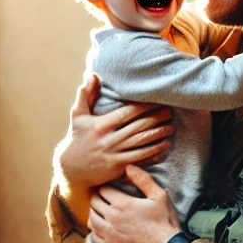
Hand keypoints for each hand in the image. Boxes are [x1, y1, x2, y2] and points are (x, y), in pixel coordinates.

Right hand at [55, 73, 173, 189]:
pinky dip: (154, 152)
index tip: (158, 101)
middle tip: (170, 112)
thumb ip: (85, 94)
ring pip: (142, 143)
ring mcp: (115, 154)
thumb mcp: (77, 115)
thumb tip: (92, 74)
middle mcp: (110, 139)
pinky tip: (164, 146)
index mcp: (102, 124)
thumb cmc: (77, 138)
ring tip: (171, 127)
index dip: (145, 106)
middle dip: (157, 118)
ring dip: (159, 135)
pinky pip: (141, 158)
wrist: (72, 168)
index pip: (128, 112)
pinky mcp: (119, 167)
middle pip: (139, 126)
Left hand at [87, 165, 180, 242]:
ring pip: (91, 219)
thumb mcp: (160, 196)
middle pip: (94, 203)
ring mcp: (109, 234)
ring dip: (93, 212)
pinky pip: (94, 236)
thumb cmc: (165, 223)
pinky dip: (94, 229)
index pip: (103, 190)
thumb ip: (143, 180)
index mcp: (122, 204)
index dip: (103, 186)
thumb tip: (128, 167)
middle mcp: (112, 218)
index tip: (105, 187)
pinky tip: (100, 227)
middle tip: (99, 196)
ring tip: (98, 210)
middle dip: (95, 197)